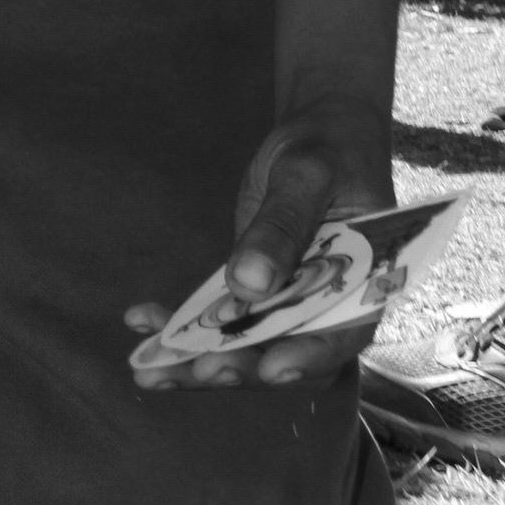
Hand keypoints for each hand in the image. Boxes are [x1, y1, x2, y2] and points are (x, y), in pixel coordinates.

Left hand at [124, 100, 393, 392]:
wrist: (319, 131)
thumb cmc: (327, 147)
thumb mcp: (307, 175)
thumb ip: (282, 226)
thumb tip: (248, 285)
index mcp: (364, 280)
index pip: (342, 333)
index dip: (310, 358)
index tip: (272, 370)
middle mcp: (327, 302)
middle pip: (287, 349)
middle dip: (241, 366)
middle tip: (197, 371)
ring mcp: (288, 299)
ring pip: (245, 344)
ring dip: (197, 361)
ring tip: (147, 372)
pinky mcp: (254, 288)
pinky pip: (219, 315)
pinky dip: (180, 325)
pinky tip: (140, 322)